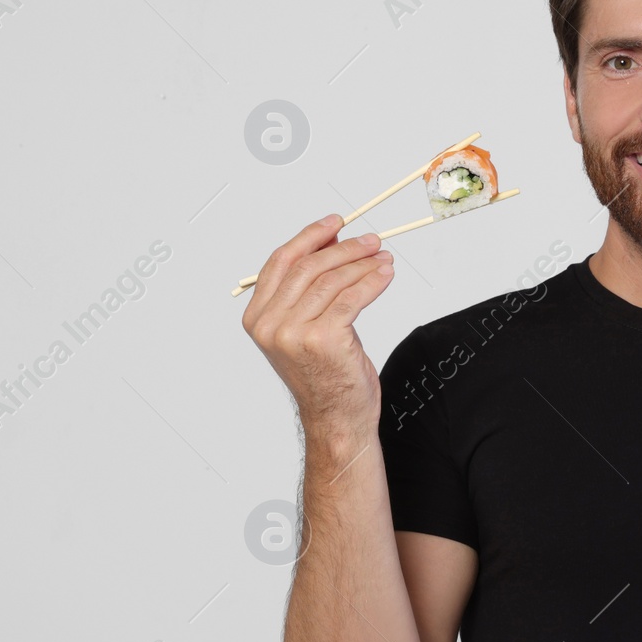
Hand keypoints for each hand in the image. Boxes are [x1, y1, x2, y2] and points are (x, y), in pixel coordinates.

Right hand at [240, 213, 395, 428]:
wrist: (336, 418)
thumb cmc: (324, 375)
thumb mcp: (304, 327)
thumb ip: (308, 289)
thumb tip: (331, 242)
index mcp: (257, 318)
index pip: (280, 262)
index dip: (309, 237)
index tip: (335, 223)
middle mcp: (269, 325)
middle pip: (308, 267)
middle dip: (343, 248)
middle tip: (370, 240)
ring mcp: (293, 332)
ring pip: (332, 281)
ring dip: (362, 264)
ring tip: (383, 258)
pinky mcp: (323, 338)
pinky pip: (352, 297)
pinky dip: (372, 281)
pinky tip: (385, 276)